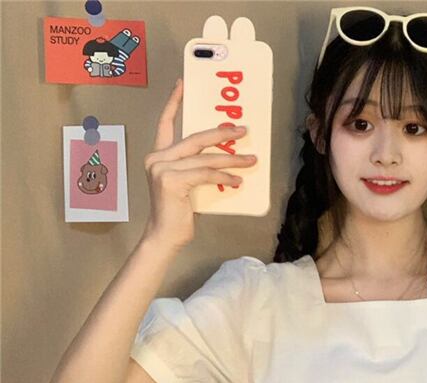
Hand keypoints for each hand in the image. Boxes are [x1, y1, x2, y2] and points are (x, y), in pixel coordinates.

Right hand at [143, 79, 257, 249]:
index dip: (174, 102)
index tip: (183, 83)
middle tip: (243, 131)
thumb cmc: (177, 213)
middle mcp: (156, 158)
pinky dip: (225, 176)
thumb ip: (196, 168)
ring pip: (205, 158)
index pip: (165, 123)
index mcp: (158, 156)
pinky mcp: (172, 181)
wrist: (165, 236)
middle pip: (195, 139)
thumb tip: (225, 159)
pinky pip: (205, 174)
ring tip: (251, 160)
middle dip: (222, 134)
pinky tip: (238, 181)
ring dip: (232, 159)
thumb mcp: (186, 185)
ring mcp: (162, 169)